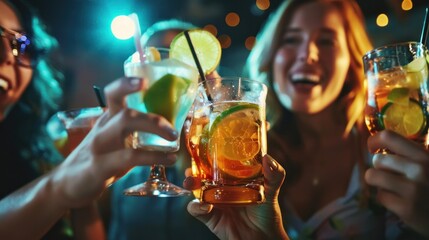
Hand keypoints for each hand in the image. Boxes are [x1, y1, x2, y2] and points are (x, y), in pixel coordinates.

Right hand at [51, 77, 178, 208]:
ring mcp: (100, 146)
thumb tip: (169, 125)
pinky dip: (154, 157)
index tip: (144, 81)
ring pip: (126, 127)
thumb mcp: (113, 140)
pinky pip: (131, 157)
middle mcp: (103, 128)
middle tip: (173, 129)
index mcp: (107, 119)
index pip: (113, 94)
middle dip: (154, 118)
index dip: (127, 84)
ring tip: (173, 139)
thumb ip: (133, 131)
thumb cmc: (98, 159)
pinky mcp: (100, 166)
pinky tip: (169, 160)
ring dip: (154, 130)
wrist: (68, 184)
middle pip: (126, 112)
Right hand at [184, 155, 288, 239]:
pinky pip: (196, 209)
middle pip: (202, 172)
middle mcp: (221, 186)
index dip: (208, 152)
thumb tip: (268, 158)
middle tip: (192, 163)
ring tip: (191, 182)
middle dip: (193, 166)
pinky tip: (206, 206)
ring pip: (195, 188)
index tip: (203, 143)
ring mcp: (214, 200)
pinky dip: (197, 206)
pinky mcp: (210, 216)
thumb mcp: (272, 190)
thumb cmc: (267, 213)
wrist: (264, 238)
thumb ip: (274, 175)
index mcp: (233, 177)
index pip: (218, 161)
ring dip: (190, 183)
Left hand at [366, 130, 428, 236]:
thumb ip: (411, 153)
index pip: (388, 137)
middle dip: (379, 167)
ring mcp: (412, 190)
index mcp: (424, 155)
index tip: (372, 147)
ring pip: (373, 176)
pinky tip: (399, 201)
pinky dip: (386, 198)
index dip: (374, 140)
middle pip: (377, 160)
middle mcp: (419, 170)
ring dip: (378, 182)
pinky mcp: (406, 209)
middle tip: (388, 173)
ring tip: (391, 186)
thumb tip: (381, 140)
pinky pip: (380, 196)